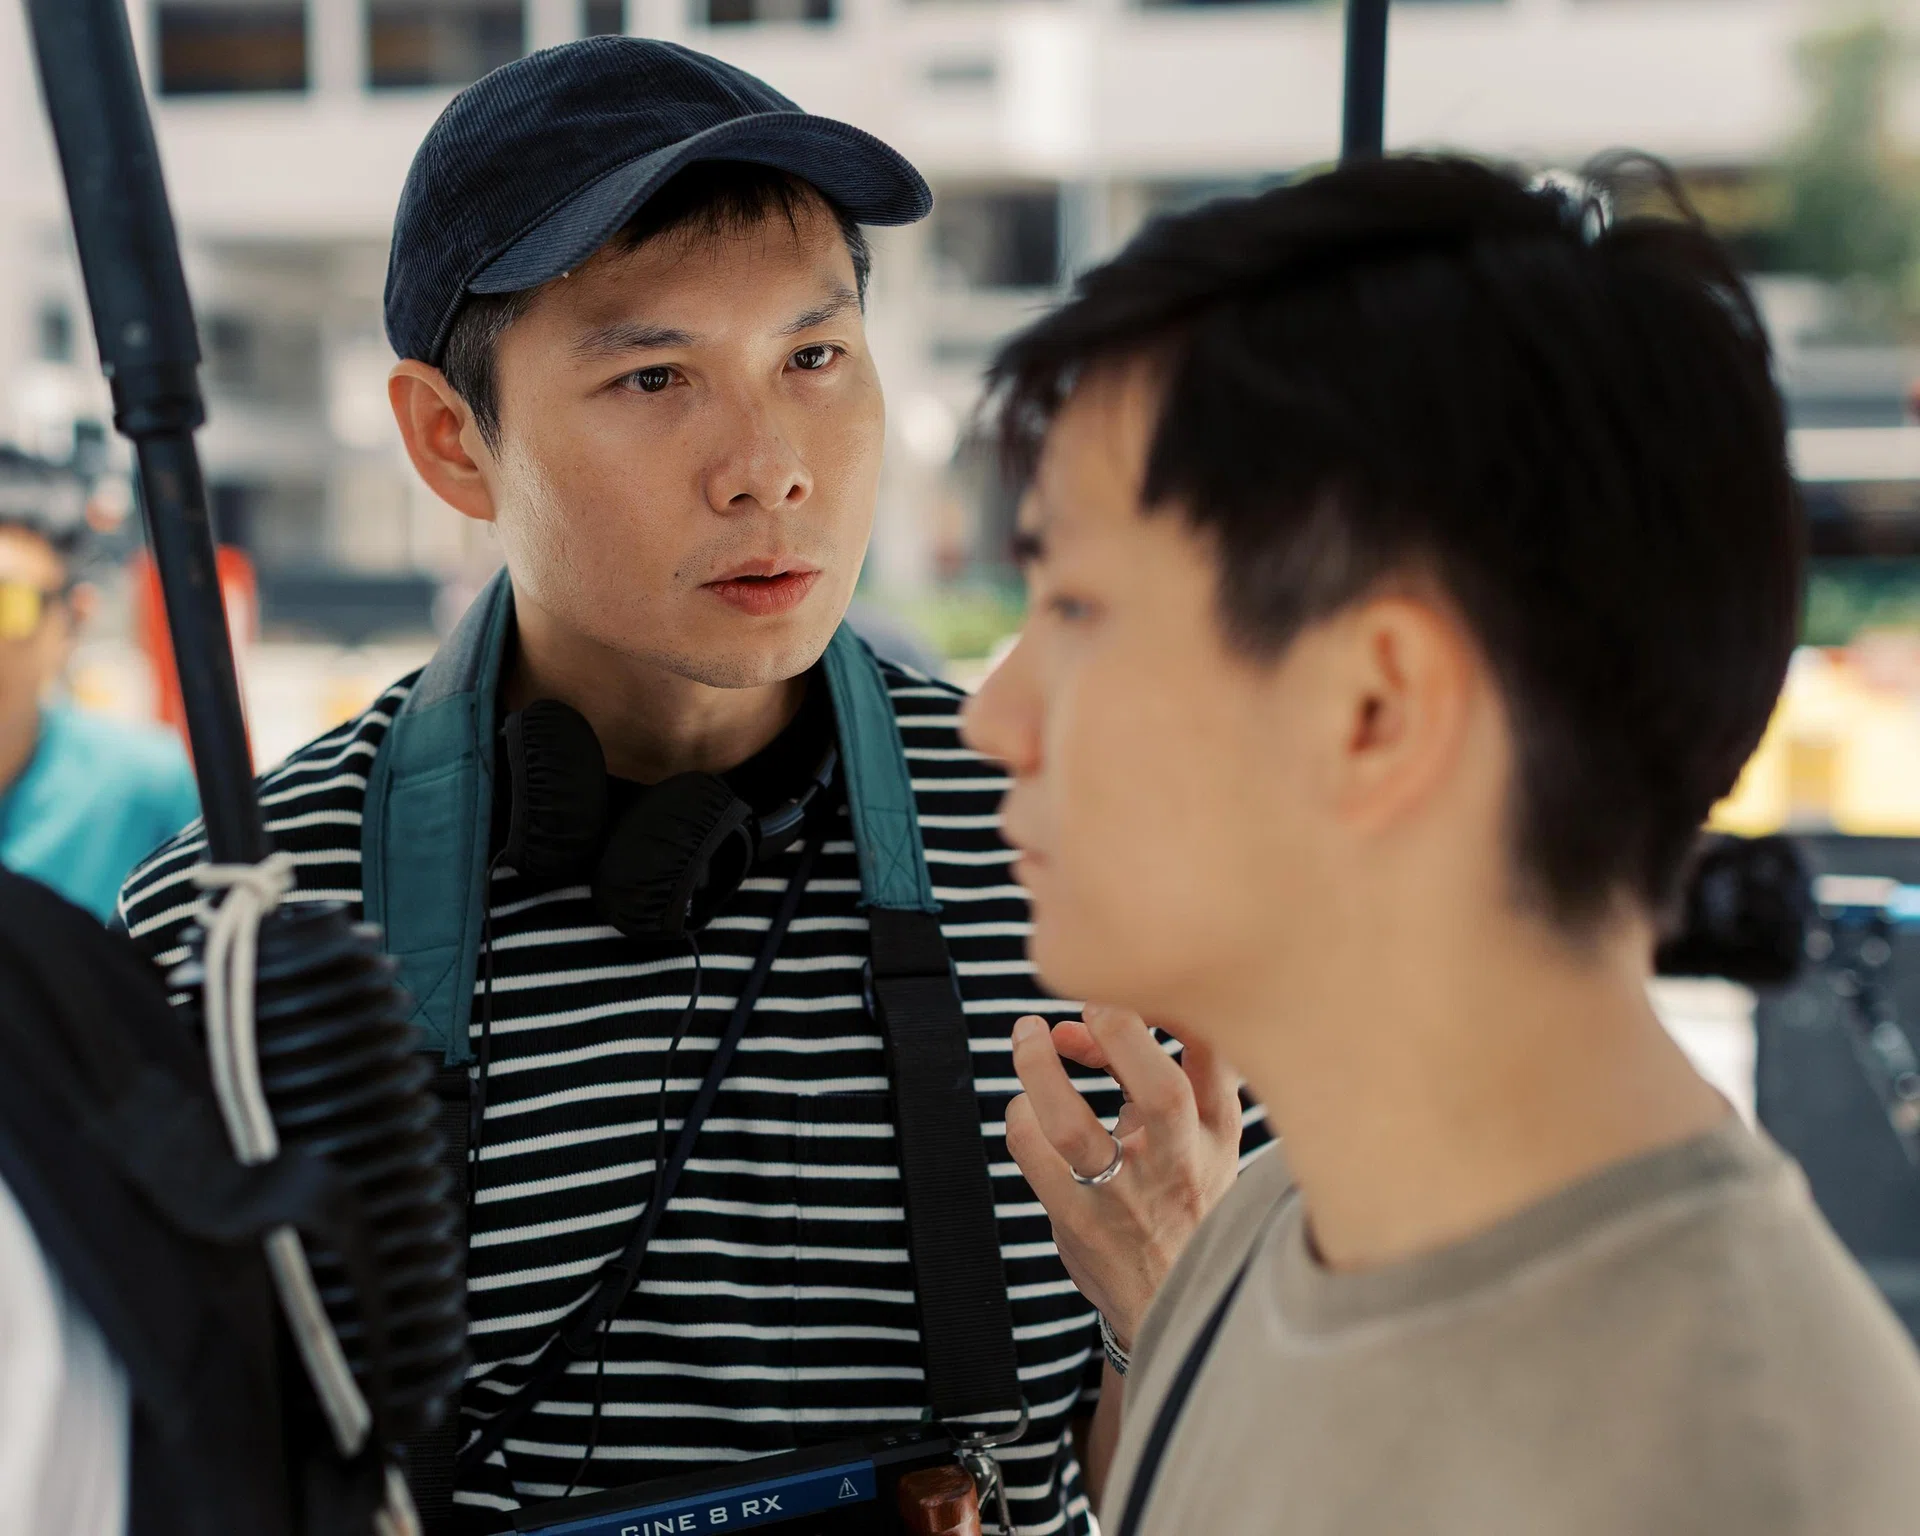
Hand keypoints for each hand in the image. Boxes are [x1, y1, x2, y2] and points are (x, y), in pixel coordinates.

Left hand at [1006, 1004, 1242, 1349]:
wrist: (1176, 1304)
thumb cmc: (1183, 1197)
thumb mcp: (1211, 1138)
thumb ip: (1168, 1073)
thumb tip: (1084, 1023)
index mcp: (1218, 1131)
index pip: (1218, 1054)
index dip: (1173, 1007)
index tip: (1133, 995)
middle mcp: (1179, 1163)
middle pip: (1162, 1090)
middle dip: (1119, 1029)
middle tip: (1088, 1005)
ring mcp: (1125, 1196)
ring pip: (1071, 1125)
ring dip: (1038, 1066)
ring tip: (1028, 1034)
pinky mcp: (1077, 1220)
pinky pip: (1031, 1150)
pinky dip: (1020, 1112)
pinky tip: (1025, 1106)